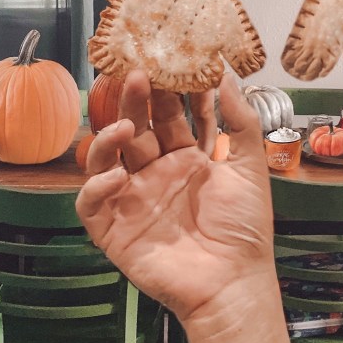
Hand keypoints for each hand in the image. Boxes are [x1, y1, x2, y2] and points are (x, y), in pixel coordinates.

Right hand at [76, 70, 272, 324]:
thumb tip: (228, 73)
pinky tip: (115, 177)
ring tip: (124, 125)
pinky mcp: (115, 229)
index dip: (167, 90)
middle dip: (136, 101)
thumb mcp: (250, 167)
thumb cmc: (245, 227)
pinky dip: (97, 188)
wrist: (234, 282)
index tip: (166, 60)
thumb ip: (240, 121)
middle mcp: (158, 172)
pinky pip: (92, 203)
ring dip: (109, 137)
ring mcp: (134, 198)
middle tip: (138, 74)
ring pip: (107, 158)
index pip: (171, 114)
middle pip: (138, 128)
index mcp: (189, 157)